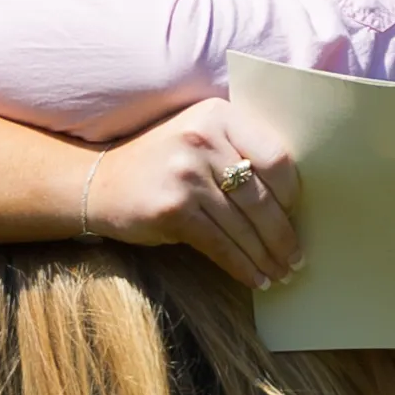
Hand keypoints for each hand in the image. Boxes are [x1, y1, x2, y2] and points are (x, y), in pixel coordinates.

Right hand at [83, 100, 300, 290]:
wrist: (98, 181)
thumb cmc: (162, 163)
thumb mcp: (199, 137)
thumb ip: (238, 151)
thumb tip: (292, 200)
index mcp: (219, 115)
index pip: (276, 157)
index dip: (292, 193)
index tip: (296, 215)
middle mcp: (203, 139)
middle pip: (262, 197)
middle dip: (283, 235)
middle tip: (296, 258)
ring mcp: (186, 174)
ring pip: (243, 226)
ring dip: (266, 256)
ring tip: (280, 272)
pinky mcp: (172, 209)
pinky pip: (220, 245)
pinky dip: (242, 266)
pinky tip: (256, 279)